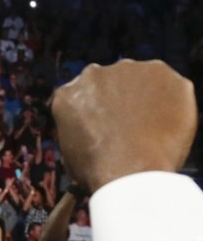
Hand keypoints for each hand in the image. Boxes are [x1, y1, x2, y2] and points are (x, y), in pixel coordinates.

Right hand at [52, 60, 194, 192]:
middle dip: (119, 96)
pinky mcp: (161, 72)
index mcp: (68, 93)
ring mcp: (129, 70)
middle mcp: (95, 74)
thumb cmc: (98, 169)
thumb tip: (93, 129)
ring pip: (140, 79)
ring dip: (145, 95)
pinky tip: (168, 124)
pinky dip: (172, 101)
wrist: (130, 169)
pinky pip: (170, 85)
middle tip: (130, 123)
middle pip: (110, 81)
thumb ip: (80, 126)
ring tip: (151, 125)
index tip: (107, 121)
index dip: (97, 109)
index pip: (83, 94)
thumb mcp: (70, 149)